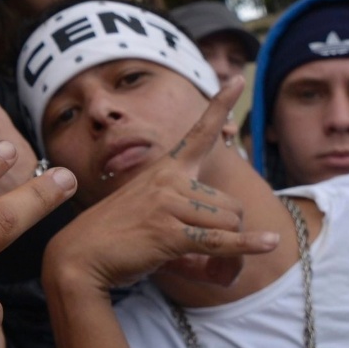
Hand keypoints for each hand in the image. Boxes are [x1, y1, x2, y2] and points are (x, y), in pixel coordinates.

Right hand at [43, 79, 278, 297]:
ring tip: (208, 268)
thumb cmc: (113, 237)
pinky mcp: (169, 232)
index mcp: (165, 170)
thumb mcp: (149, 214)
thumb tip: (217, 254)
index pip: (198, 133)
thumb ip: (184, 223)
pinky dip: (248, 246)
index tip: (237, 79)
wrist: (79, 256)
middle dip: (230, 233)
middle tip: (214, 259)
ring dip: (229, 251)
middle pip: (229, 204)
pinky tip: (269, 243)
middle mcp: (169, 180)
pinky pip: (220, 240)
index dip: (219, 105)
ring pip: (228, 223)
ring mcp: (168, 203)